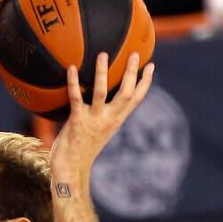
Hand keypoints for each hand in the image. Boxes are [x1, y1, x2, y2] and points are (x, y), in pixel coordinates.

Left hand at [49, 51, 154, 183]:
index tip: (151, 65)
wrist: (71, 168)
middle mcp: (109, 119)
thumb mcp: (99, 130)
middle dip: (132, 72)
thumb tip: (103, 100)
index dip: (145, 82)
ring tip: (103, 54)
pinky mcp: (77, 121)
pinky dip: (73, 82)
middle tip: (135, 53)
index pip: (136, 99)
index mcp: (116, 120)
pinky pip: (76, 98)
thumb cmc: (82, 149)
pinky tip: (71, 67)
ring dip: (102, 72)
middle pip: (126, 93)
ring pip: (102, 92)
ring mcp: (93, 120)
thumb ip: (104, 116)